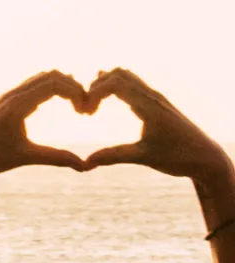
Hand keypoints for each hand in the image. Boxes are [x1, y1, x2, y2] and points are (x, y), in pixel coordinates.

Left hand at [0, 72, 88, 180]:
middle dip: (72, 87)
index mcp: (17, 105)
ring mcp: (7, 95)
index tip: (85, 109)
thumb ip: (55, 158)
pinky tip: (56, 101)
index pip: (54, 84)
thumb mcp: (26, 158)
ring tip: (76, 102)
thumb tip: (84, 166)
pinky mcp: (4, 100)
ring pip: (41, 78)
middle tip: (84, 106)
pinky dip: (48, 87)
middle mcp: (12, 94)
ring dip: (61, 85)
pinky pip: (31, 84)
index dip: (75, 92)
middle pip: (51, 76)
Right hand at [82, 70, 233, 190]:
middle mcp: (152, 96)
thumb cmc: (176, 157)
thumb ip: (113, 156)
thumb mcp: (142, 157)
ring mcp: (154, 98)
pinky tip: (104, 102)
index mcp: (148, 105)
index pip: (116, 83)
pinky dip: (114, 88)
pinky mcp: (155, 103)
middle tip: (85, 110)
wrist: (202, 155)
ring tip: (91, 107)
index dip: (95, 93)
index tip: (85, 113)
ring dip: (105, 85)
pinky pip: (132, 86)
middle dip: (97, 86)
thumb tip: (85, 163)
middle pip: (119, 74)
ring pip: (126, 77)